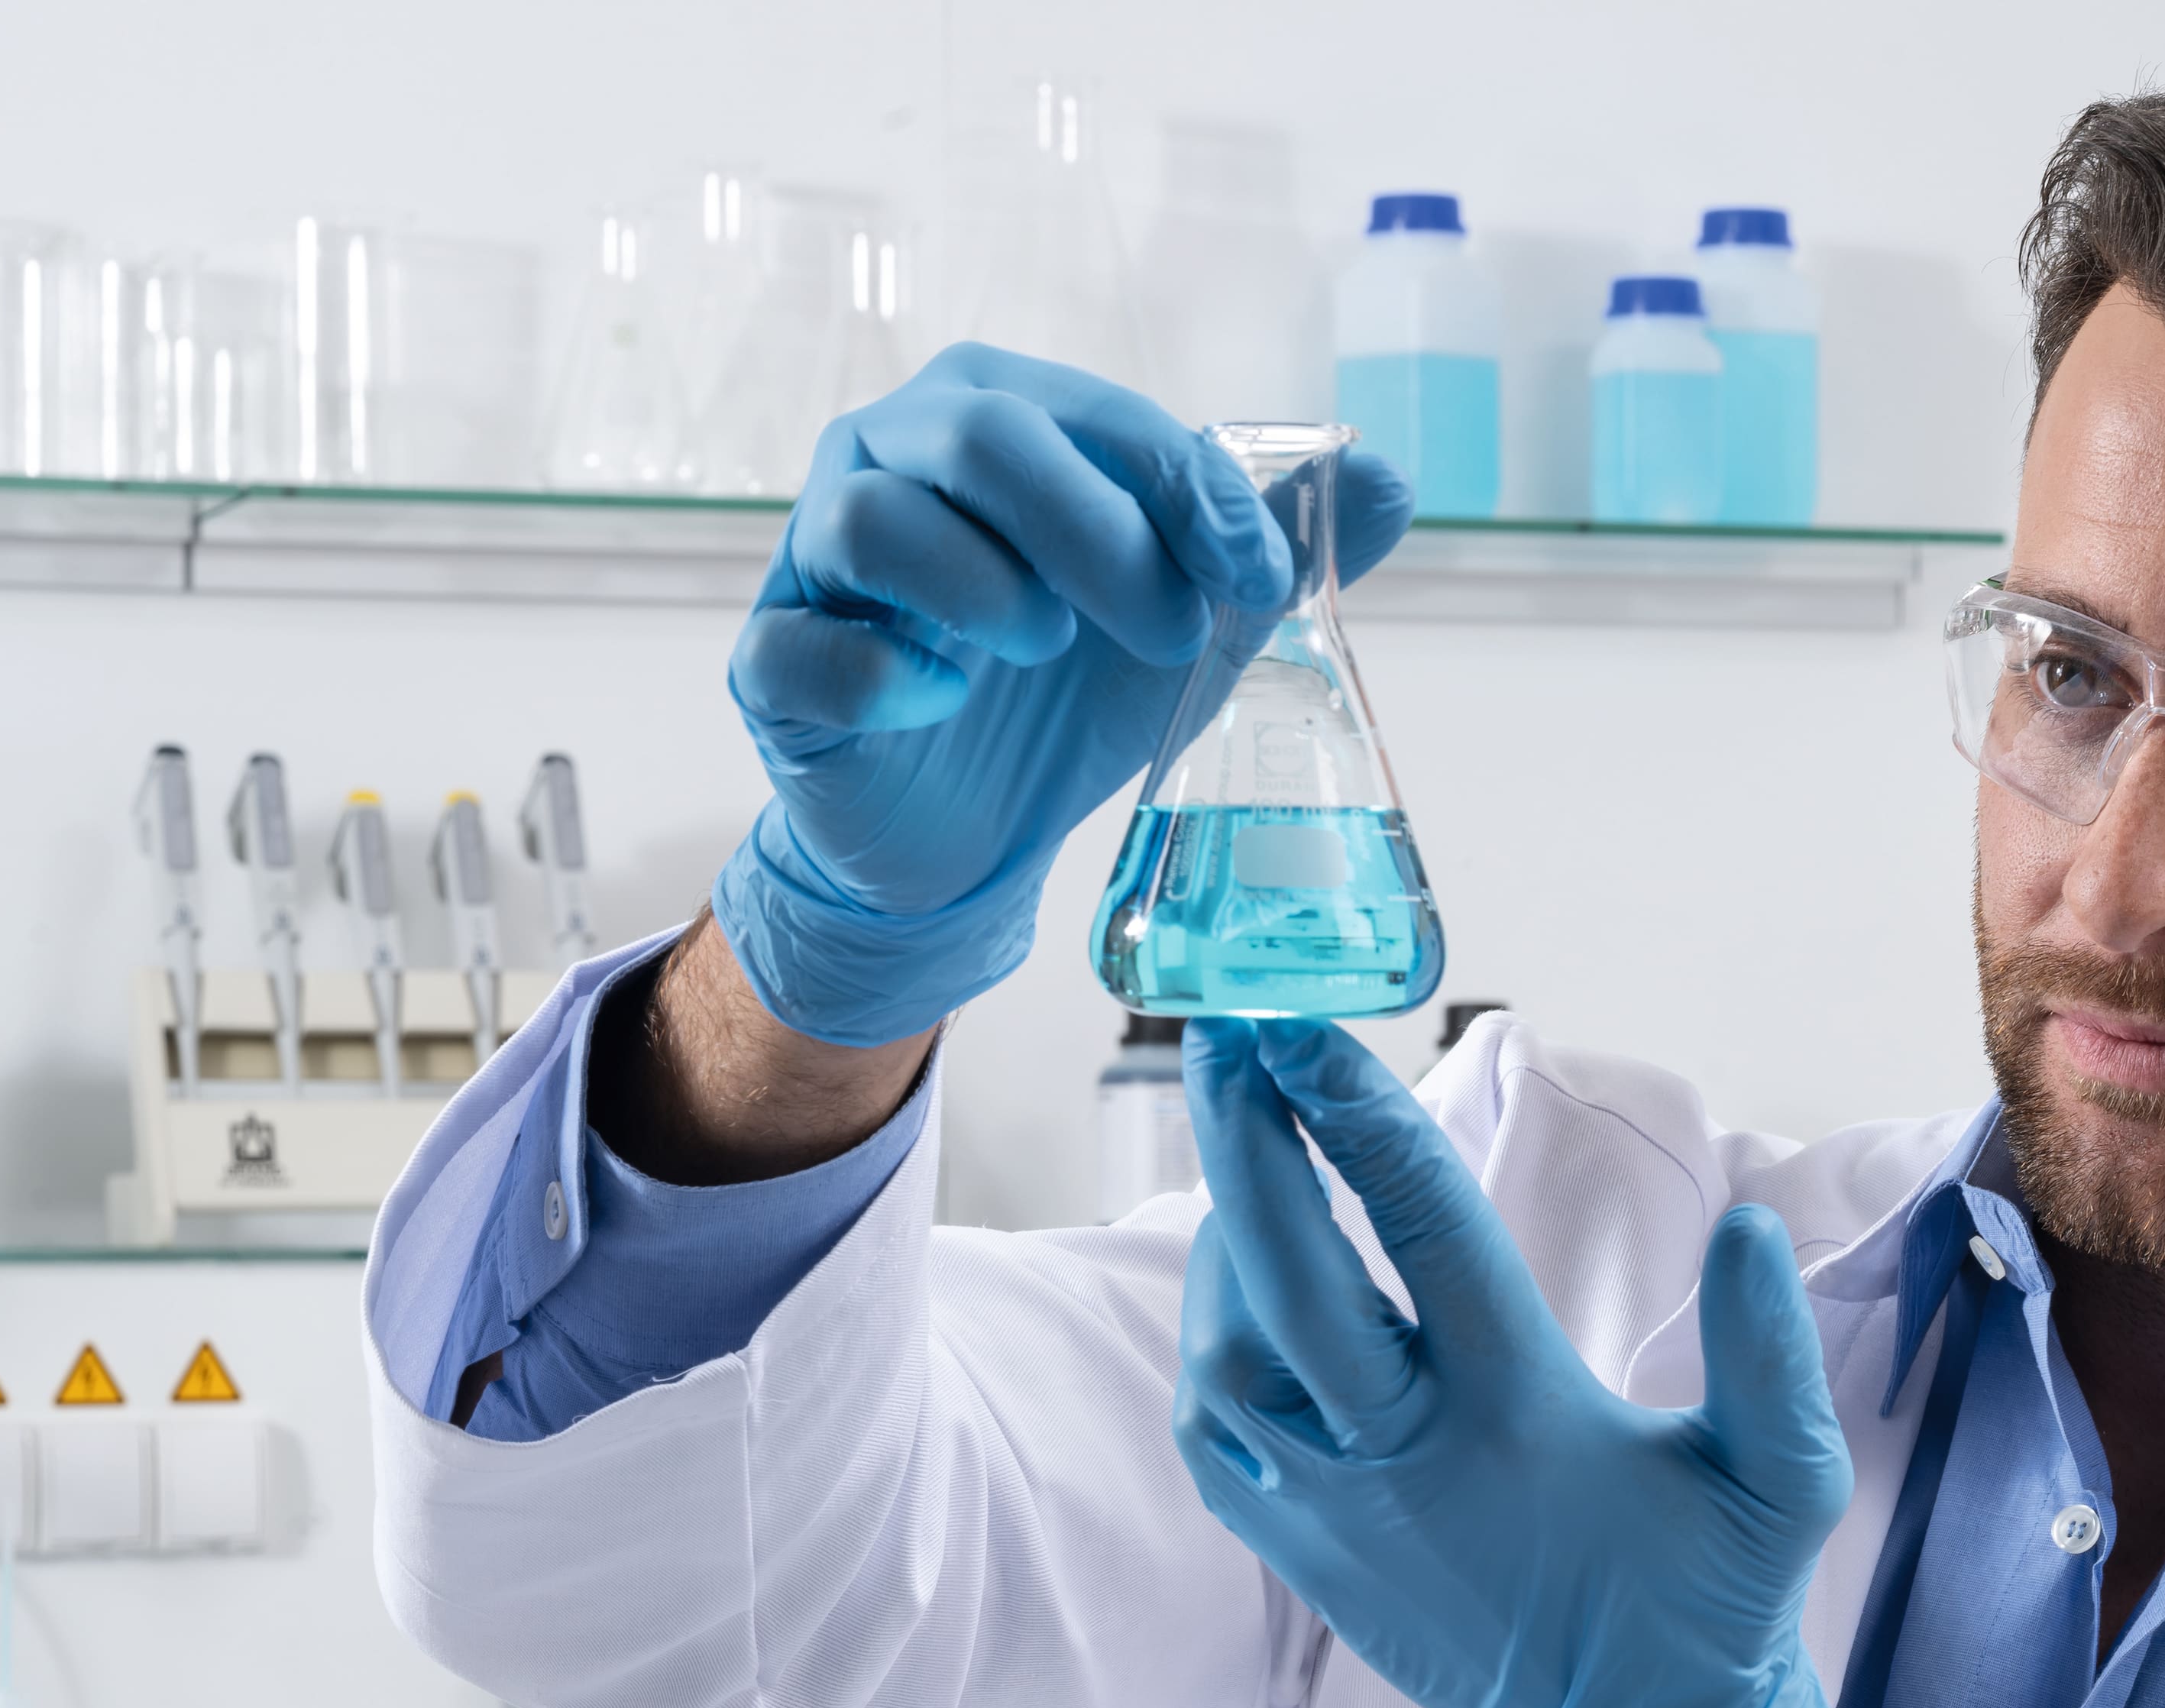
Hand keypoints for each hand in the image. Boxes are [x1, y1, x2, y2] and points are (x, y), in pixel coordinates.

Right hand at [710, 345, 1414, 1045]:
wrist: (972, 832)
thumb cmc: (1071, 694)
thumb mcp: (1194, 619)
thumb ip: (1278, 546)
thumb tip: (1392, 479)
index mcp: (996, 419)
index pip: (1102, 417)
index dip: (1193, 494)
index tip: (1258, 585)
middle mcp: (888, 457)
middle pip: (982, 435)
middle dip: (1100, 532)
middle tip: (1168, 632)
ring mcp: (814, 558)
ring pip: (874, 518)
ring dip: (986, 587)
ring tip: (1048, 649)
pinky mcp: (772, 664)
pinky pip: (803, 648)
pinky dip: (885, 675)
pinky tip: (946, 702)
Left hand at [1172, 1018, 1903, 1707]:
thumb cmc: (1709, 1605)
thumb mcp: (1783, 1483)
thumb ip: (1770, 1353)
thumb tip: (1750, 1227)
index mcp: (1518, 1419)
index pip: (1421, 1234)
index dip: (1360, 1120)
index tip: (1309, 1029)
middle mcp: (1404, 1461)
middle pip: (1288, 1278)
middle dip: (1246, 1145)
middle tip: (1230, 1037)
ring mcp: (1332, 1513)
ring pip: (1229, 1350)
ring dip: (1226, 1231)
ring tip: (1241, 1128)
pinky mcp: (1296, 1550)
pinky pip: (1215, 1421)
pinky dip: (1211, 1328)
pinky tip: (1239, 1259)